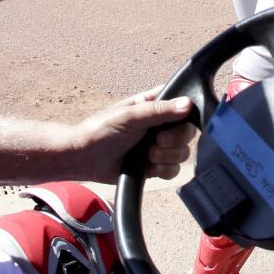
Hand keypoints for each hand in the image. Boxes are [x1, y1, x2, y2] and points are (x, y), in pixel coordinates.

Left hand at [70, 88, 196, 183]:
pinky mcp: (155, 166)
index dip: (185, 113)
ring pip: (183, 152)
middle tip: (156, 140)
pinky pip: (173, 170)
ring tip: (148, 154)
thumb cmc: (101, 129)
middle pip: (187, 132)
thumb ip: (159, 110)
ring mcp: (158, 146)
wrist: (86, 158)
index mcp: (154, 105)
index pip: (182, 104)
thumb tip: (187, 104)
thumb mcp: (130, 115)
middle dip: (175, 140)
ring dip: (168, 156)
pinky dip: (164, 170)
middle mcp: (160, 125)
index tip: (176, 120)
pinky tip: (149, 167)